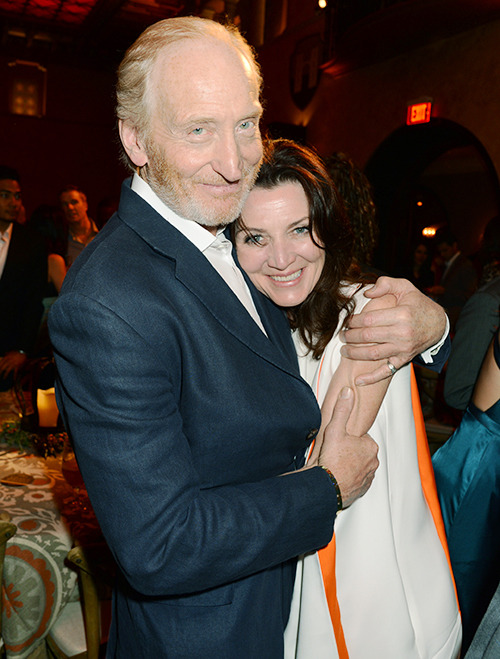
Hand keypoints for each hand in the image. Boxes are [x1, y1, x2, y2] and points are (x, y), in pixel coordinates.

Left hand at [0, 351, 26, 379]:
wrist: (23, 352)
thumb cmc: (17, 352)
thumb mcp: (10, 352)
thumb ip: (7, 353)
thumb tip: (5, 354)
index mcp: (6, 358)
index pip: (0, 363)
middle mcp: (8, 361)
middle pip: (2, 368)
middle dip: (0, 372)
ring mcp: (13, 364)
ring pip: (8, 371)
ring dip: (5, 375)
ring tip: (4, 378)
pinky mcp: (17, 366)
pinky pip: (15, 372)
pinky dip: (14, 376)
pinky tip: (14, 379)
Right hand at [310, 387, 378, 508]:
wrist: (327, 486)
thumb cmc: (332, 459)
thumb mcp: (335, 429)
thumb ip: (342, 409)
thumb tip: (348, 392)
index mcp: (370, 446)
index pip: (360, 438)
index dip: (347, 439)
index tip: (339, 442)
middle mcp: (373, 462)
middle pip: (360, 452)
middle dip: (349, 452)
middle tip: (335, 452)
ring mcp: (368, 476)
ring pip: (359, 466)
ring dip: (350, 465)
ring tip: (335, 464)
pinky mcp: (362, 489)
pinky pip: (357, 480)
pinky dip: (349, 478)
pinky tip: (337, 475)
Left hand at [340, 277, 446, 384]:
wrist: (438, 324)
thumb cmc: (418, 305)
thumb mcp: (405, 287)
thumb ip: (385, 284)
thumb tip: (366, 293)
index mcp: (401, 315)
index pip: (369, 320)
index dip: (353, 321)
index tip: (347, 321)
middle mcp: (402, 333)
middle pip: (368, 337)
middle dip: (350, 336)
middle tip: (341, 335)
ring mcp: (403, 349)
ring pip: (373, 354)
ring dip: (354, 354)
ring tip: (343, 350)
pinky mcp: (404, 359)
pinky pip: (386, 372)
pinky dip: (371, 378)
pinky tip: (358, 380)